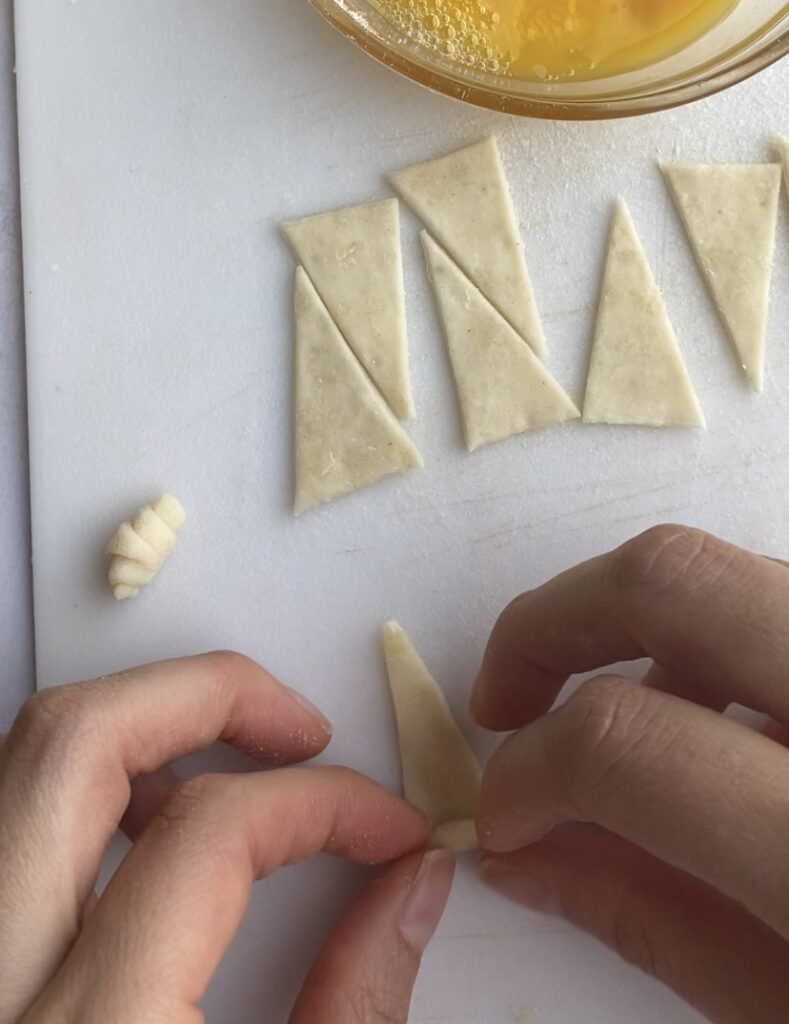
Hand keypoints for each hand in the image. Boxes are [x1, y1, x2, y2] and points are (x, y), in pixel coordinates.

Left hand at [0, 652, 453, 1023]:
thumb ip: (353, 1004)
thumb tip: (412, 882)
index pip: (210, 834)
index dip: (322, 804)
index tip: (384, 825)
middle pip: (77, 741)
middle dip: (210, 697)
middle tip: (296, 728)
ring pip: (28, 761)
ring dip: (142, 728)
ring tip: (230, 764)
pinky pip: (9, 817)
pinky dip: (90, 790)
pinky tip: (152, 827)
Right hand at [470, 525, 788, 1023]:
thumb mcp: (786, 1007)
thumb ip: (650, 919)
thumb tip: (522, 852)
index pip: (626, 742)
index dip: (531, 771)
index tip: (503, 812)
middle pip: (669, 578)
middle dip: (550, 622)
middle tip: (506, 694)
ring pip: (728, 568)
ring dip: (636, 624)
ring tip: (620, 716)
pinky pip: (773, 595)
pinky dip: (712, 635)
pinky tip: (713, 716)